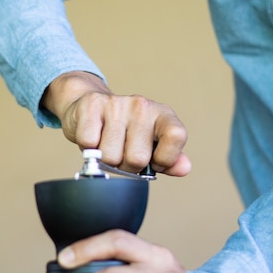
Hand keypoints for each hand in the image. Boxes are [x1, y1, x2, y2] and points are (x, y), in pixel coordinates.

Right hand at [41, 72, 190, 175]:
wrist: (90, 106)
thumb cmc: (124, 132)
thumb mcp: (151, 145)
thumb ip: (169, 159)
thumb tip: (184, 168)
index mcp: (163, 114)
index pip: (176, 136)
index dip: (165, 159)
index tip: (154, 162)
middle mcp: (142, 106)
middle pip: (137, 159)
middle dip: (126, 166)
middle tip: (122, 154)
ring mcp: (116, 104)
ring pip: (110, 157)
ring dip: (105, 159)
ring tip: (106, 145)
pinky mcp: (92, 105)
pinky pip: (89, 144)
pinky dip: (88, 149)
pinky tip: (93, 137)